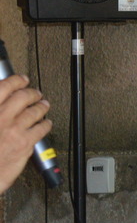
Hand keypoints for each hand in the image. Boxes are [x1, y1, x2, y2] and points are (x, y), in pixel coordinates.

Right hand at [0, 74, 52, 192]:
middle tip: (36, 93)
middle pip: (23, 97)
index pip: (4, 87)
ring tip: (44, 104)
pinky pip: (41, 128)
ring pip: (34, 111)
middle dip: (32, 93)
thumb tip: (3, 101)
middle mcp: (1, 116)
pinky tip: (46, 123)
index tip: (21, 79)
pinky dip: (46, 124)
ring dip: (42, 106)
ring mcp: (14, 129)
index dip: (16, 81)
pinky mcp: (25, 143)